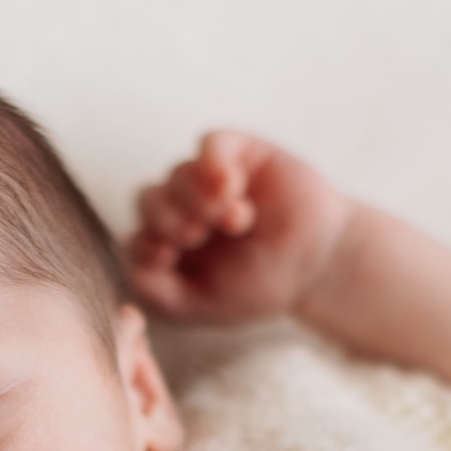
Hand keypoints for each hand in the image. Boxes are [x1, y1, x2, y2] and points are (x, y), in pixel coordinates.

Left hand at [127, 131, 351, 322]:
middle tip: (195, 235)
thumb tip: (132, 272)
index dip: (146, 244)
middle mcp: (184, 208)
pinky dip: (214, 164)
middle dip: (166, 218)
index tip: (169, 257)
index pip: (137, 236)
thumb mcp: (207, 306)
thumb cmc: (261, 284)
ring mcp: (209, 178)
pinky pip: (209, 144)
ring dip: (196, 197)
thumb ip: (161, 296)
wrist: (317, 265)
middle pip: (148, 199)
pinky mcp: (238, 151)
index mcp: (170, 246)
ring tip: (234, 220)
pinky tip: (233, 189)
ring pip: (177, 173)